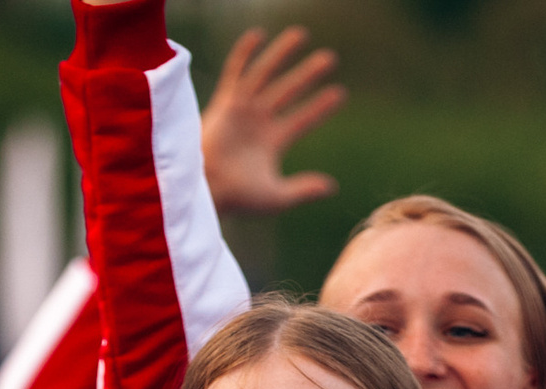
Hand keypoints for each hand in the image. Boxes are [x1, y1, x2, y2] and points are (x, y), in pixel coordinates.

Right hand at [200, 26, 344, 216]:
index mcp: (272, 142)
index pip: (303, 119)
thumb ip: (303, 190)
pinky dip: (244, 53)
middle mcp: (259, 122)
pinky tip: (258, 34)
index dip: (320, 107)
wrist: (205, 189)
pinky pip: (235, 72)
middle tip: (330, 58)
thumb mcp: (276, 197)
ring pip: (266, 75)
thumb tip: (332, 187)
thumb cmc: (237, 197)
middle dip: (308, 74)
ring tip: (301, 34)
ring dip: (281, 54)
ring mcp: (241, 110)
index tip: (340, 93)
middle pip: (288, 91)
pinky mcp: (224, 103)